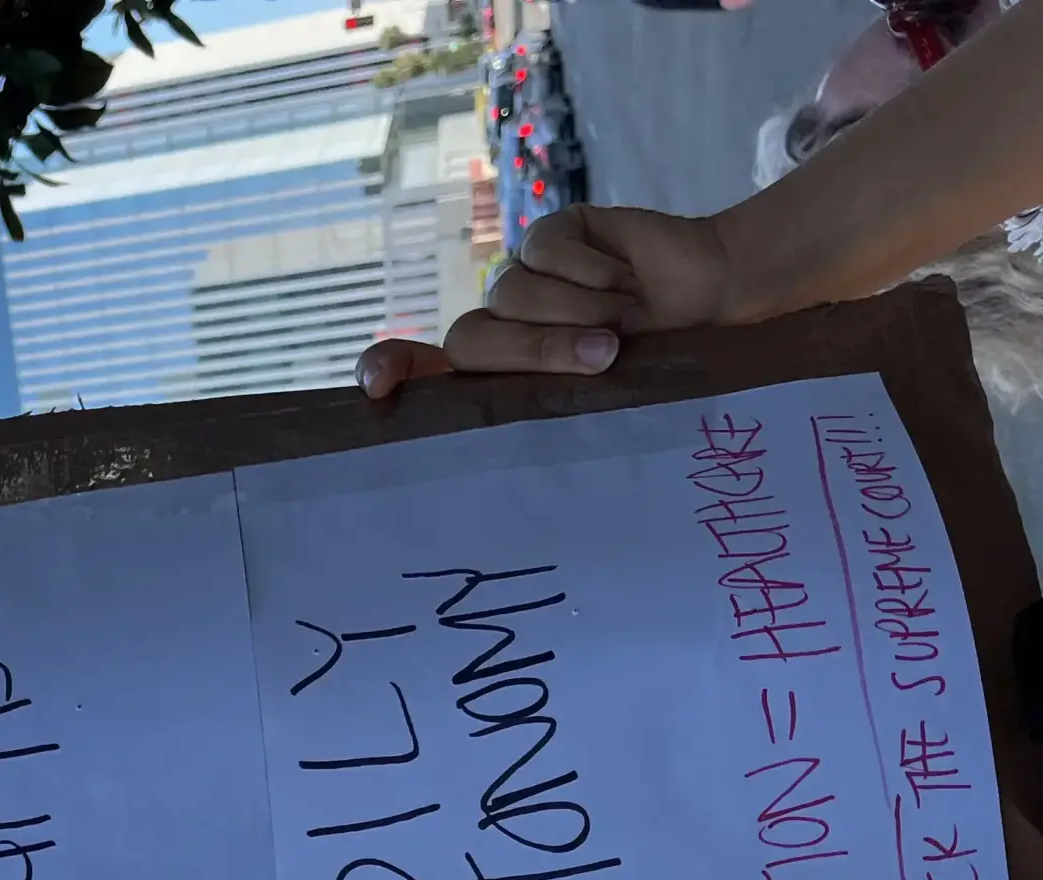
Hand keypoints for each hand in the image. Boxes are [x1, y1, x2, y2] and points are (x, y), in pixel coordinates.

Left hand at [355, 206, 739, 396]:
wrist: (715, 301)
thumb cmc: (655, 364)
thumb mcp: (600, 398)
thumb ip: (545, 406)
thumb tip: (502, 432)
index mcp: (496, 377)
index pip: (420, 372)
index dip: (390, 371)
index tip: (377, 389)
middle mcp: (499, 326)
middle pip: (473, 340)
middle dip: (538, 350)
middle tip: (605, 358)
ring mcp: (522, 277)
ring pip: (512, 294)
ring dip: (577, 311)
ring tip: (629, 321)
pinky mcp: (552, 234)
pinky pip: (546, 251)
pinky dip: (591, 270)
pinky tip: (628, 278)